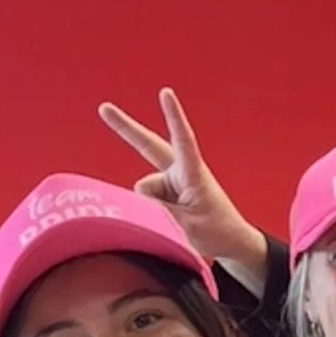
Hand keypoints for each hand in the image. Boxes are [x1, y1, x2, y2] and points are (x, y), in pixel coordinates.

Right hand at [97, 86, 267, 274]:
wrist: (231, 243)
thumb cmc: (217, 232)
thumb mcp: (188, 226)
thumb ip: (160, 211)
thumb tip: (136, 196)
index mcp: (193, 174)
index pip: (183, 140)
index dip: (173, 117)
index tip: (165, 93)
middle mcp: (180, 172)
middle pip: (148, 146)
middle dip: (126, 128)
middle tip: (104, 109)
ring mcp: (171, 181)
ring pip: (144, 190)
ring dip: (152, 207)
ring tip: (177, 221)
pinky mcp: (166, 193)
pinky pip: (145, 199)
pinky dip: (150, 210)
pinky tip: (168, 219)